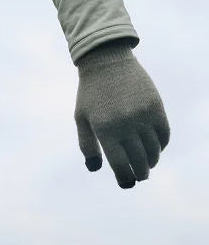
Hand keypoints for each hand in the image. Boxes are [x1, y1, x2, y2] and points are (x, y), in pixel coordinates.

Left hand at [74, 40, 170, 187]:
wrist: (106, 61)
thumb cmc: (90, 93)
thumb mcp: (81, 118)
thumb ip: (87, 145)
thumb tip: (95, 168)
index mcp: (104, 129)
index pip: (120, 164)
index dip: (125, 178)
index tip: (126, 183)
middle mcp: (126, 125)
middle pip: (139, 160)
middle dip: (139, 173)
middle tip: (138, 176)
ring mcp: (143, 116)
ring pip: (154, 150)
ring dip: (151, 161)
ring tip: (146, 164)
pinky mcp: (156, 107)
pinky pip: (164, 135)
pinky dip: (161, 146)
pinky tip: (155, 148)